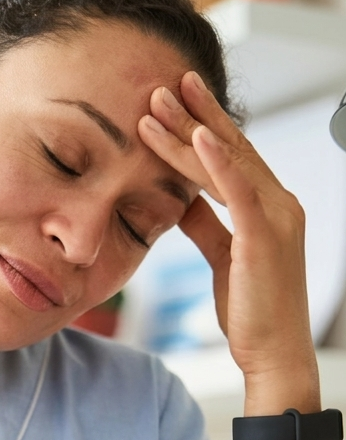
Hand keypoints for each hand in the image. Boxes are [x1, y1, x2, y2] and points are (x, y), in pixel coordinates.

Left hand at [139, 72, 316, 389]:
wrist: (273, 355)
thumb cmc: (250, 312)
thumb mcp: (221, 259)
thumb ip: (207, 225)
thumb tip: (182, 199)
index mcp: (269, 208)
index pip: (231, 157)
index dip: (202, 127)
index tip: (172, 102)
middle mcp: (279, 204)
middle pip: (231, 148)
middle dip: (196, 114)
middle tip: (162, 84)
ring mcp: (276, 217)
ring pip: (229, 162)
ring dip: (193, 128)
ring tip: (161, 100)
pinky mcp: (265, 237)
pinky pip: (239, 191)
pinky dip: (217, 162)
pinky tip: (197, 137)